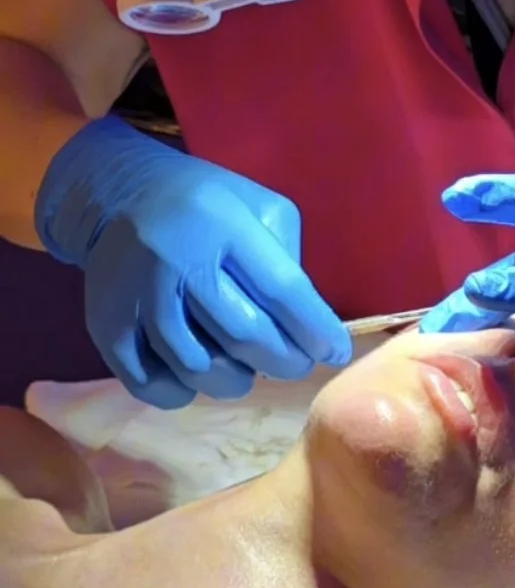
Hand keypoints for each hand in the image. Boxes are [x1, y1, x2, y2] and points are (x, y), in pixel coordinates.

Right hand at [35, 117, 351, 408]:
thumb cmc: (209, 204)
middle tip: (297, 365)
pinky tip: (199, 378)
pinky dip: (184, 393)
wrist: (123, 194)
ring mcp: (137, 295)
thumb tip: (305, 325)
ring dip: (235, 380)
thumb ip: (286, 258)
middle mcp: (177, 259)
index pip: (280, 289)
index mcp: (224, 224)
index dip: (314, 329)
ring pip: (197, 366)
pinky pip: (151, 383)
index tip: (335, 353)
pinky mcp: (107, 325)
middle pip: (242, 335)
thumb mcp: (261, 207)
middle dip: (283, 361)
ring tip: (248, 370)